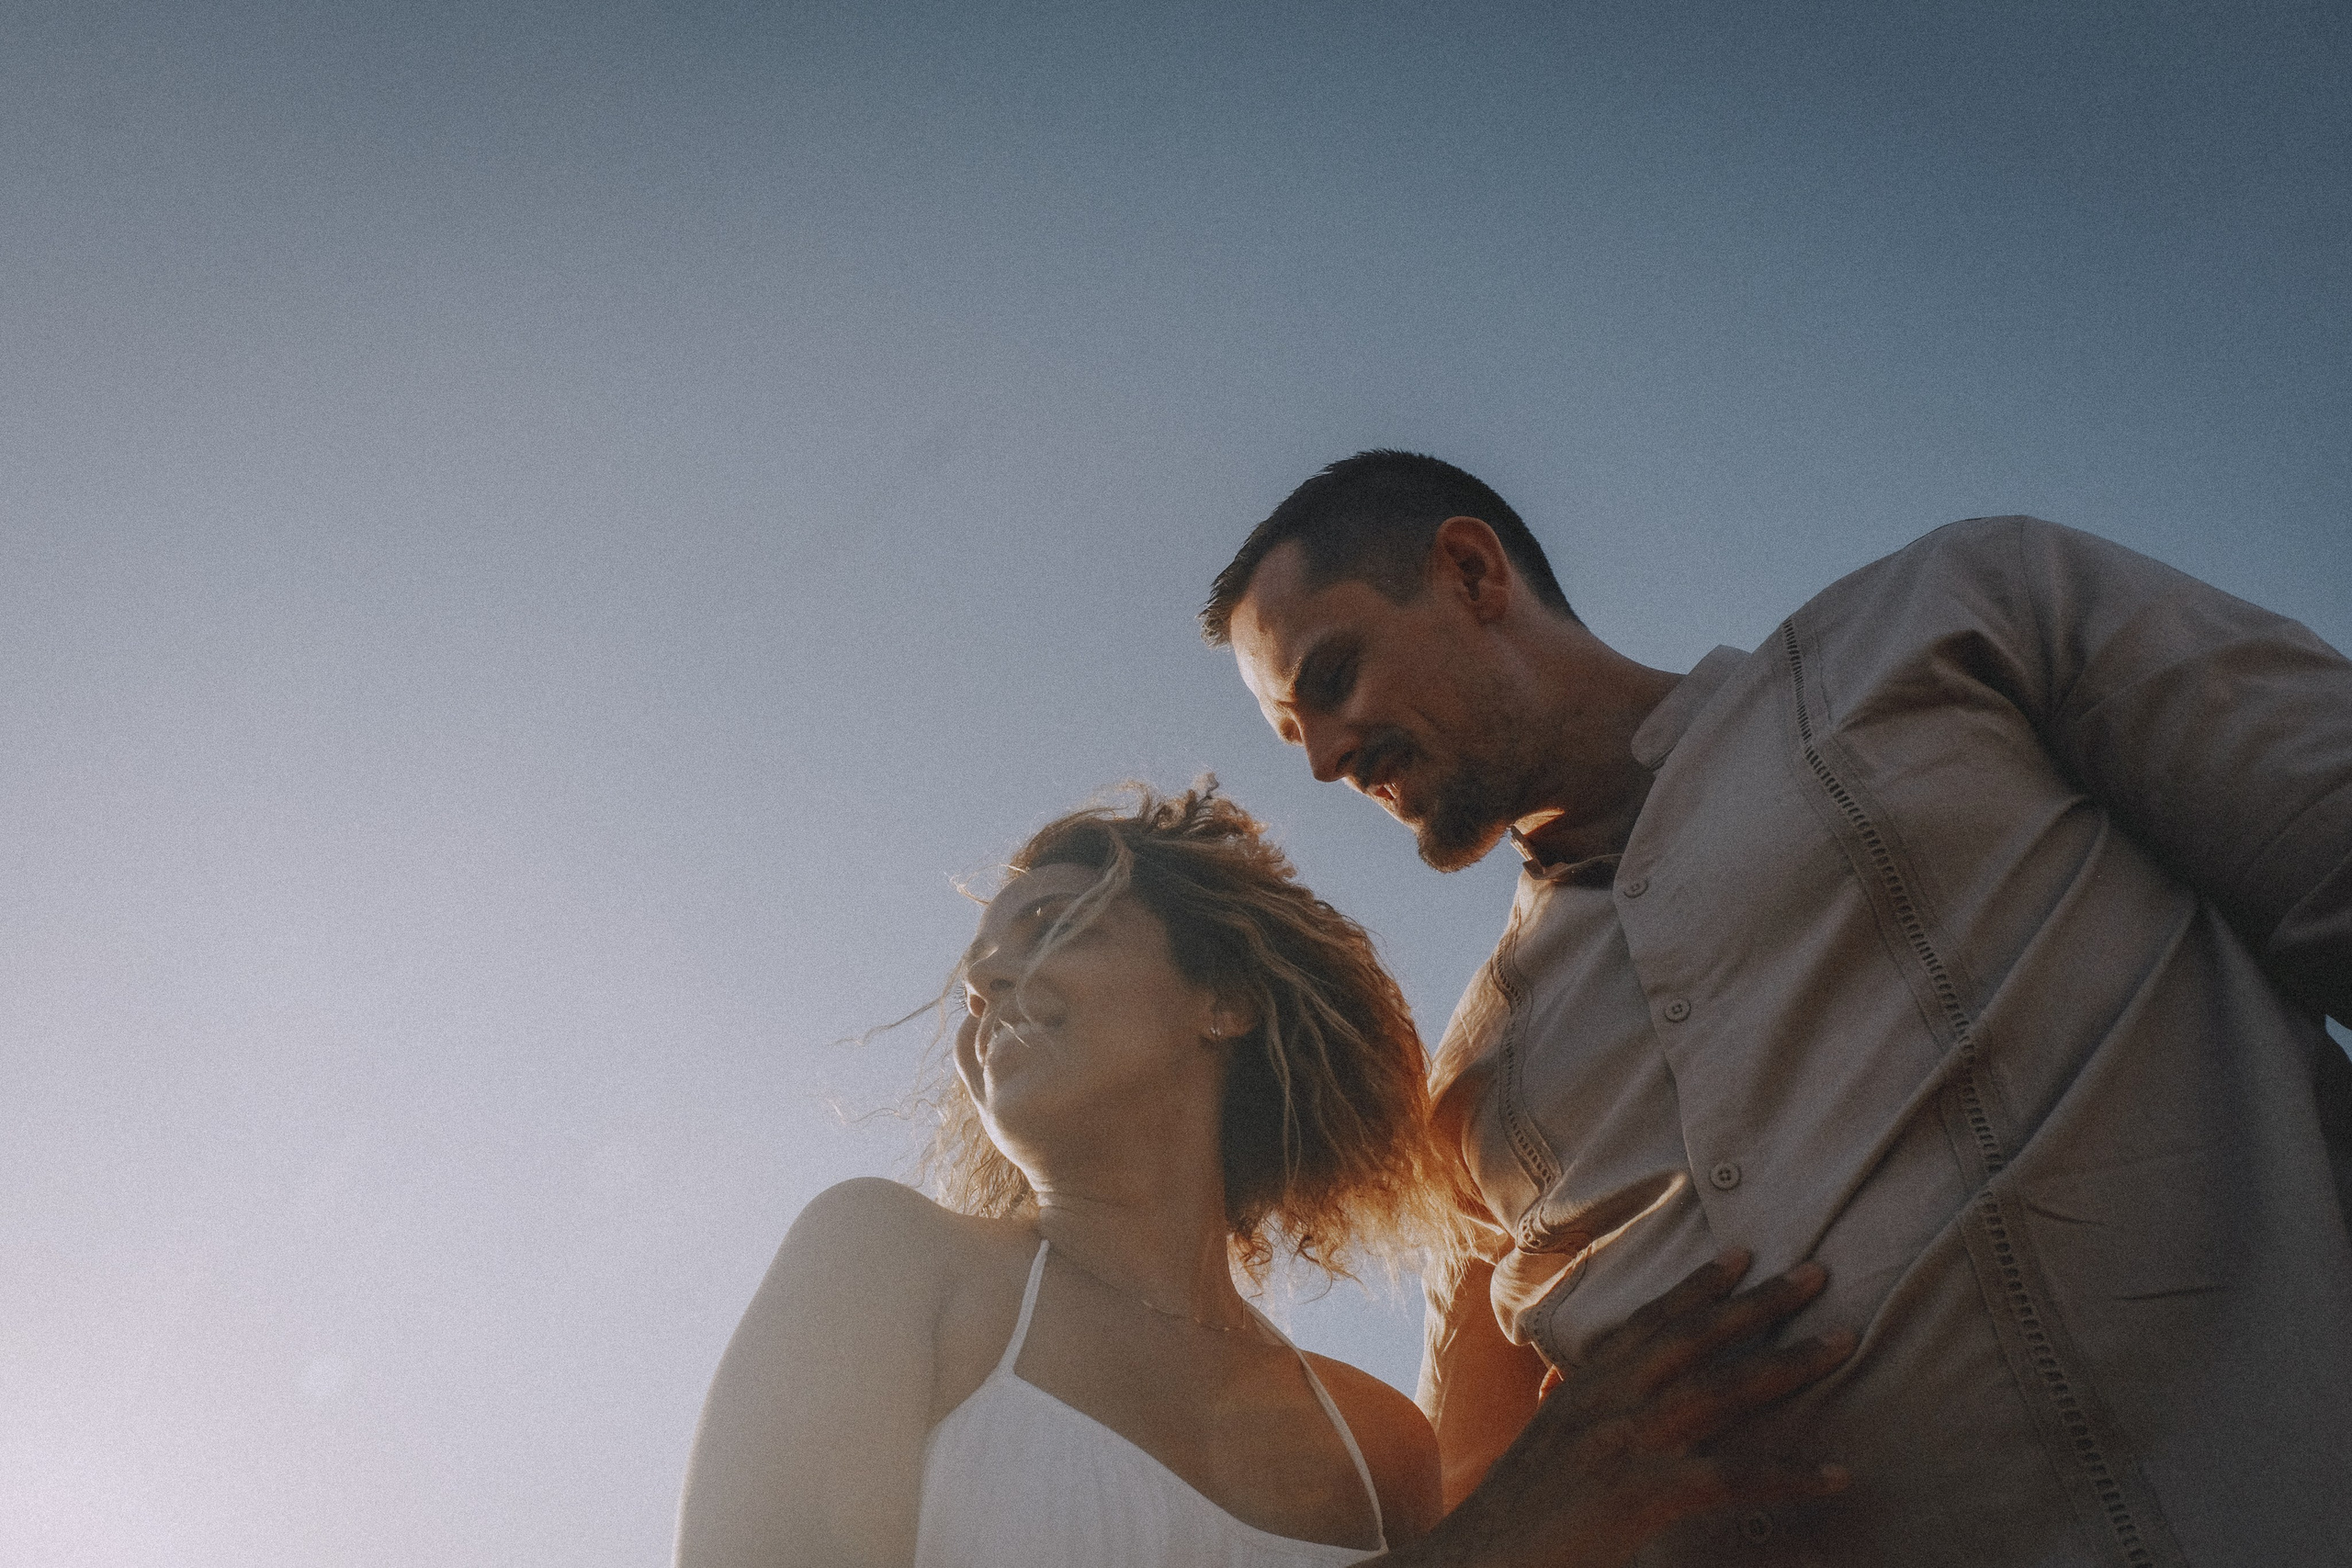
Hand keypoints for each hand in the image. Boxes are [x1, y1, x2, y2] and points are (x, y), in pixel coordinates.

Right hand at [1393, 1249, 1852, 1567]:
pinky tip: (1837, 1473)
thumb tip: (1579, 1395)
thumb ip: (1573, 1417)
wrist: (1475, 1561)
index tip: (1740, 1254)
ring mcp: (1624, 1443)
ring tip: (1845, 1342)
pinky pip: (1731, 1477)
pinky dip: (1789, 1476)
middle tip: (1817, 1272)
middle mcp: (1604, 1402)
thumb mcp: (1545, 1450)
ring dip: (1789, 1363)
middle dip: (1759, 1302)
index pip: (1646, 1322)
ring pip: (1721, 1389)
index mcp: (1582, 1390)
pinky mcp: (1642, 1493)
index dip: (1696, 1286)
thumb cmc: (1512, 1519)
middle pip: (1694, 1338)